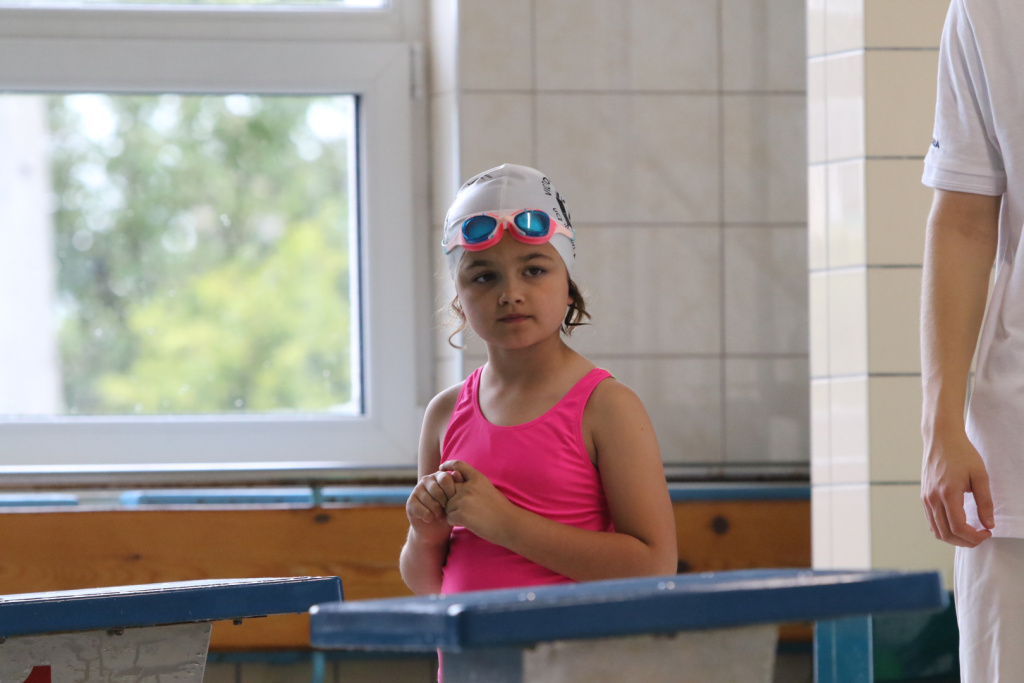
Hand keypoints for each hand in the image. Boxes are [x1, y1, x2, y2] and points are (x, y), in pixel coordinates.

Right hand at [406, 469, 463, 541]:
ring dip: (437, 512)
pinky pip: (423, 510)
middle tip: (447, 510)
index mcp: (439, 475)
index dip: (452, 492)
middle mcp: (426, 479)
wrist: (435, 527)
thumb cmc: (450, 510)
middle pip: (437, 491)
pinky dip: (429, 517)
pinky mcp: (410, 502)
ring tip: (440, 515)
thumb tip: (457, 473)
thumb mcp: (457, 498)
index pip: (445, 479)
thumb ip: (459, 484)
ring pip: (430, 502)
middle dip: (445, 504)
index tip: (455, 502)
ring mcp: (416, 490)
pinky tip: (430, 518)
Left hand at [440, 460, 514, 545]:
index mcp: (477, 478)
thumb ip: (472, 485)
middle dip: (451, 499)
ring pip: (448, 506)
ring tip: (471, 517)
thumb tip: (456, 484)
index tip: (442, 468)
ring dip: (455, 513)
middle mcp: (468, 486)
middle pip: (448, 489)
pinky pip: (449, 517)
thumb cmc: (500, 509)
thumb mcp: (488, 489)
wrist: (508, 523)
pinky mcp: (460, 514)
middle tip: (463, 508)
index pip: (458, 465)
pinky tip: (469, 523)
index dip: (448, 465)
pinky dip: (456, 522)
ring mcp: (463, 500)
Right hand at [921, 429, 993, 546]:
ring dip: (954, 538)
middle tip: (981, 536)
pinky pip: (932, 521)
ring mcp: (926, 498)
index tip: (988, 532)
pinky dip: (944, 529)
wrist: (940, 439)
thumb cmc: (962, 454)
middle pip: (946, 534)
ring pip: (937, 531)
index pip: (958, 527)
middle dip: (965, 541)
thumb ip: (985, 502)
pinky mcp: (924, 496)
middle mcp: (932, 499)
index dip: (975, 537)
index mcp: (947, 493)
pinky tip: (957, 524)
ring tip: (970, 532)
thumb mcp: (980, 476)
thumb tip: (988, 524)